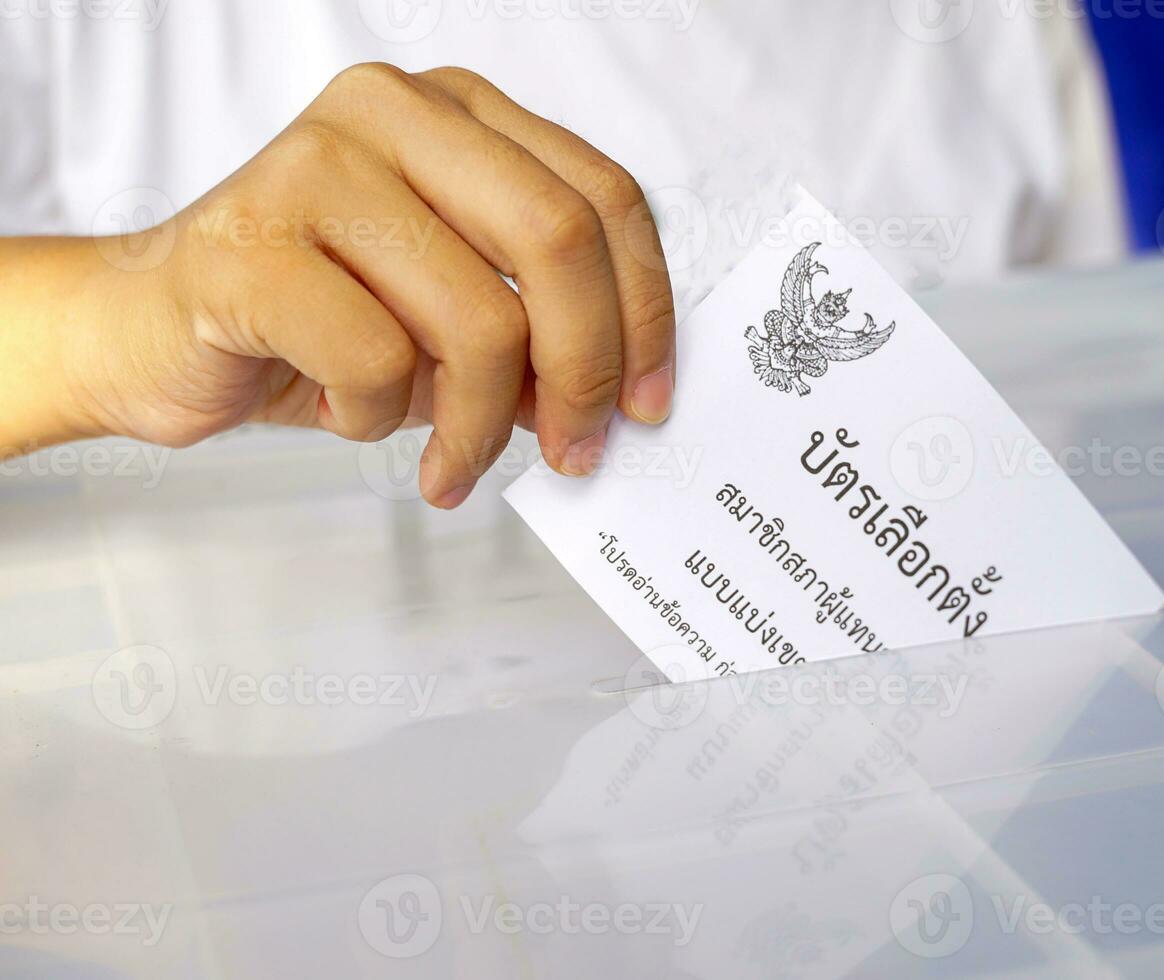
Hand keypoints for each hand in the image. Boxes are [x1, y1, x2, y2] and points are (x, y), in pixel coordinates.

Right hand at [47, 64, 675, 507]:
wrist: (147, 333)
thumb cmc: (313, 322)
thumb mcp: (450, 316)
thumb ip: (538, 328)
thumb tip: (624, 397)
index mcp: (457, 114)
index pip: (603, 198)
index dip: (646, 311)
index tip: (647, 404)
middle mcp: (392, 115)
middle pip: (558, 238)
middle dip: (585, 370)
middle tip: (576, 451)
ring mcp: (314, 164)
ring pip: (478, 318)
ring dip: (479, 424)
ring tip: (450, 461)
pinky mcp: (250, 241)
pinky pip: (378, 360)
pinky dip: (378, 418)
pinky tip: (345, 412)